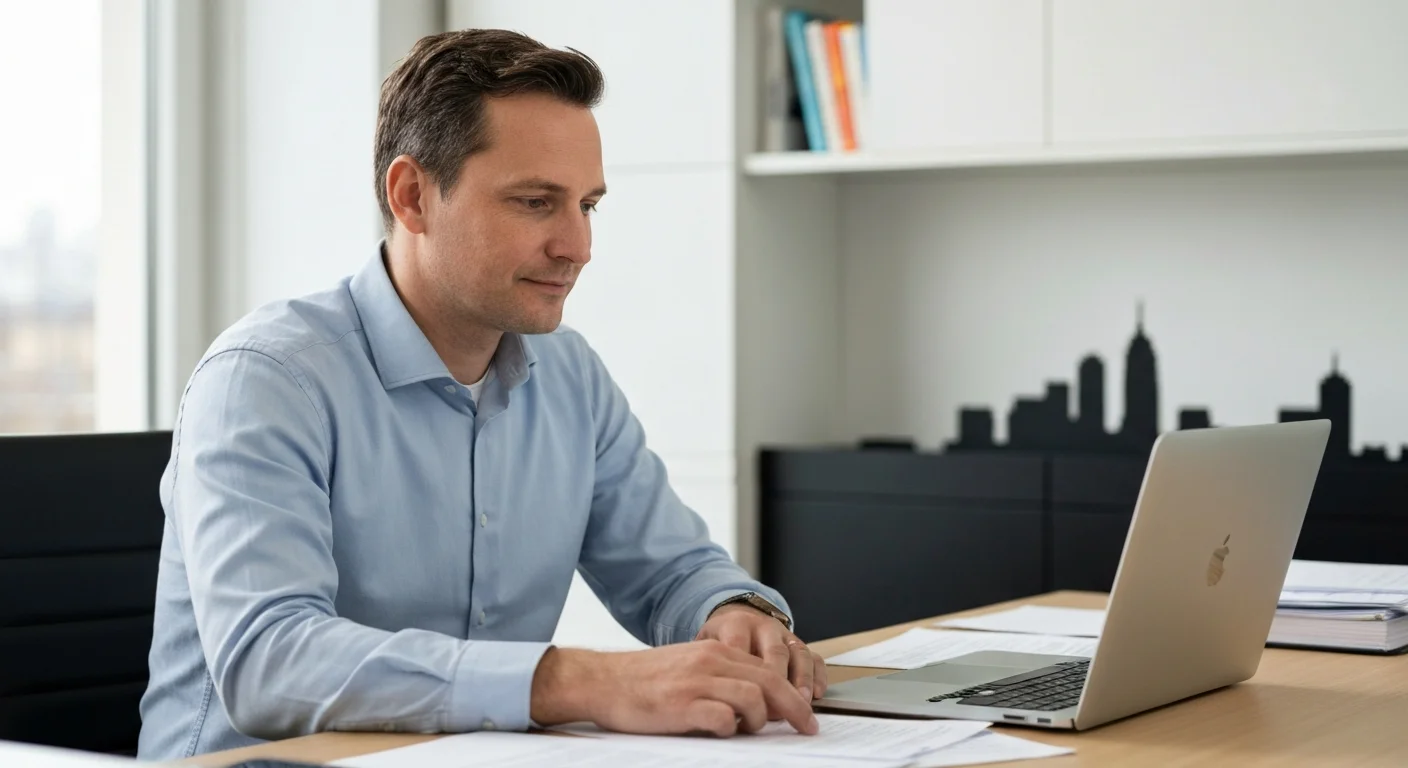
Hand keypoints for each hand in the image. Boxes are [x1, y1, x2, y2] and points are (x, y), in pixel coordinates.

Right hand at [529, 641, 818, 737]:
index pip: (767, 670)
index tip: (804, 714)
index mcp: (714, 651)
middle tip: (808, 728)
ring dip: (758, 720)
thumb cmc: (644, 681)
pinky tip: (721, 731)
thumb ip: (720, 677)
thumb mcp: (689, 667)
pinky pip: (722, 719)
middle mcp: (710, 661)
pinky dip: (730, 729)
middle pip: (769, 683)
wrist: (602, 680)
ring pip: (752, 699)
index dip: (791, 694)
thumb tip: (757, 702)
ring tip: (746, 730)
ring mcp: (697, 683)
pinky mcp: (682, 705)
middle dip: (794, 709)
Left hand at [697, 603, 828, 703]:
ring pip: (798, 652)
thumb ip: (707, 668)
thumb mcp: (703, 647)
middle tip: (777, 707)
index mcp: (735, 624)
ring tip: (802, 701)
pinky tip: (818, 694)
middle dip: (777, 680)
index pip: (741, 646)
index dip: (744, 676)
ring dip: (802, 678)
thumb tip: (713, 704)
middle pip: (774, 650)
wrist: (733, 619)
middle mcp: (763, 626)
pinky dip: (818, 675)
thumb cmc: (716, 644)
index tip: (744, 702)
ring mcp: (784, 634)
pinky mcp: (799, 643)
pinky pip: (814, 656)